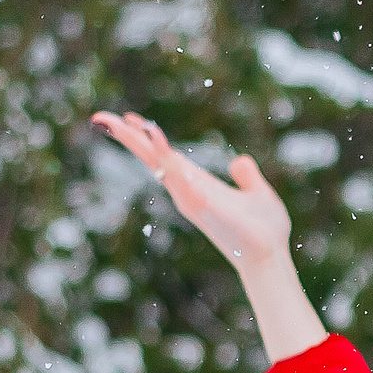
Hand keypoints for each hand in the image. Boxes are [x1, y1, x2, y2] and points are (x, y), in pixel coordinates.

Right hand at [91, 111, 291, 270]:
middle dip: (128, 138)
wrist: (271, 256)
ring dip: (139, 142)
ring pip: (159, 164)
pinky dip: (164, 156)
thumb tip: (241, 161)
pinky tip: (153, 135)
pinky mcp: (200, 204)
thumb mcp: (258, 194)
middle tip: (101, 117)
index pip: (166, 157)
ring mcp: (191, 198)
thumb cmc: (265, 231)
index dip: (148, 137)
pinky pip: (178, 175)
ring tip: (121, 120)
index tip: (128, 118)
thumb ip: (247, 178)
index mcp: (200, 184)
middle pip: (152, 159)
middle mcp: (189, 191)